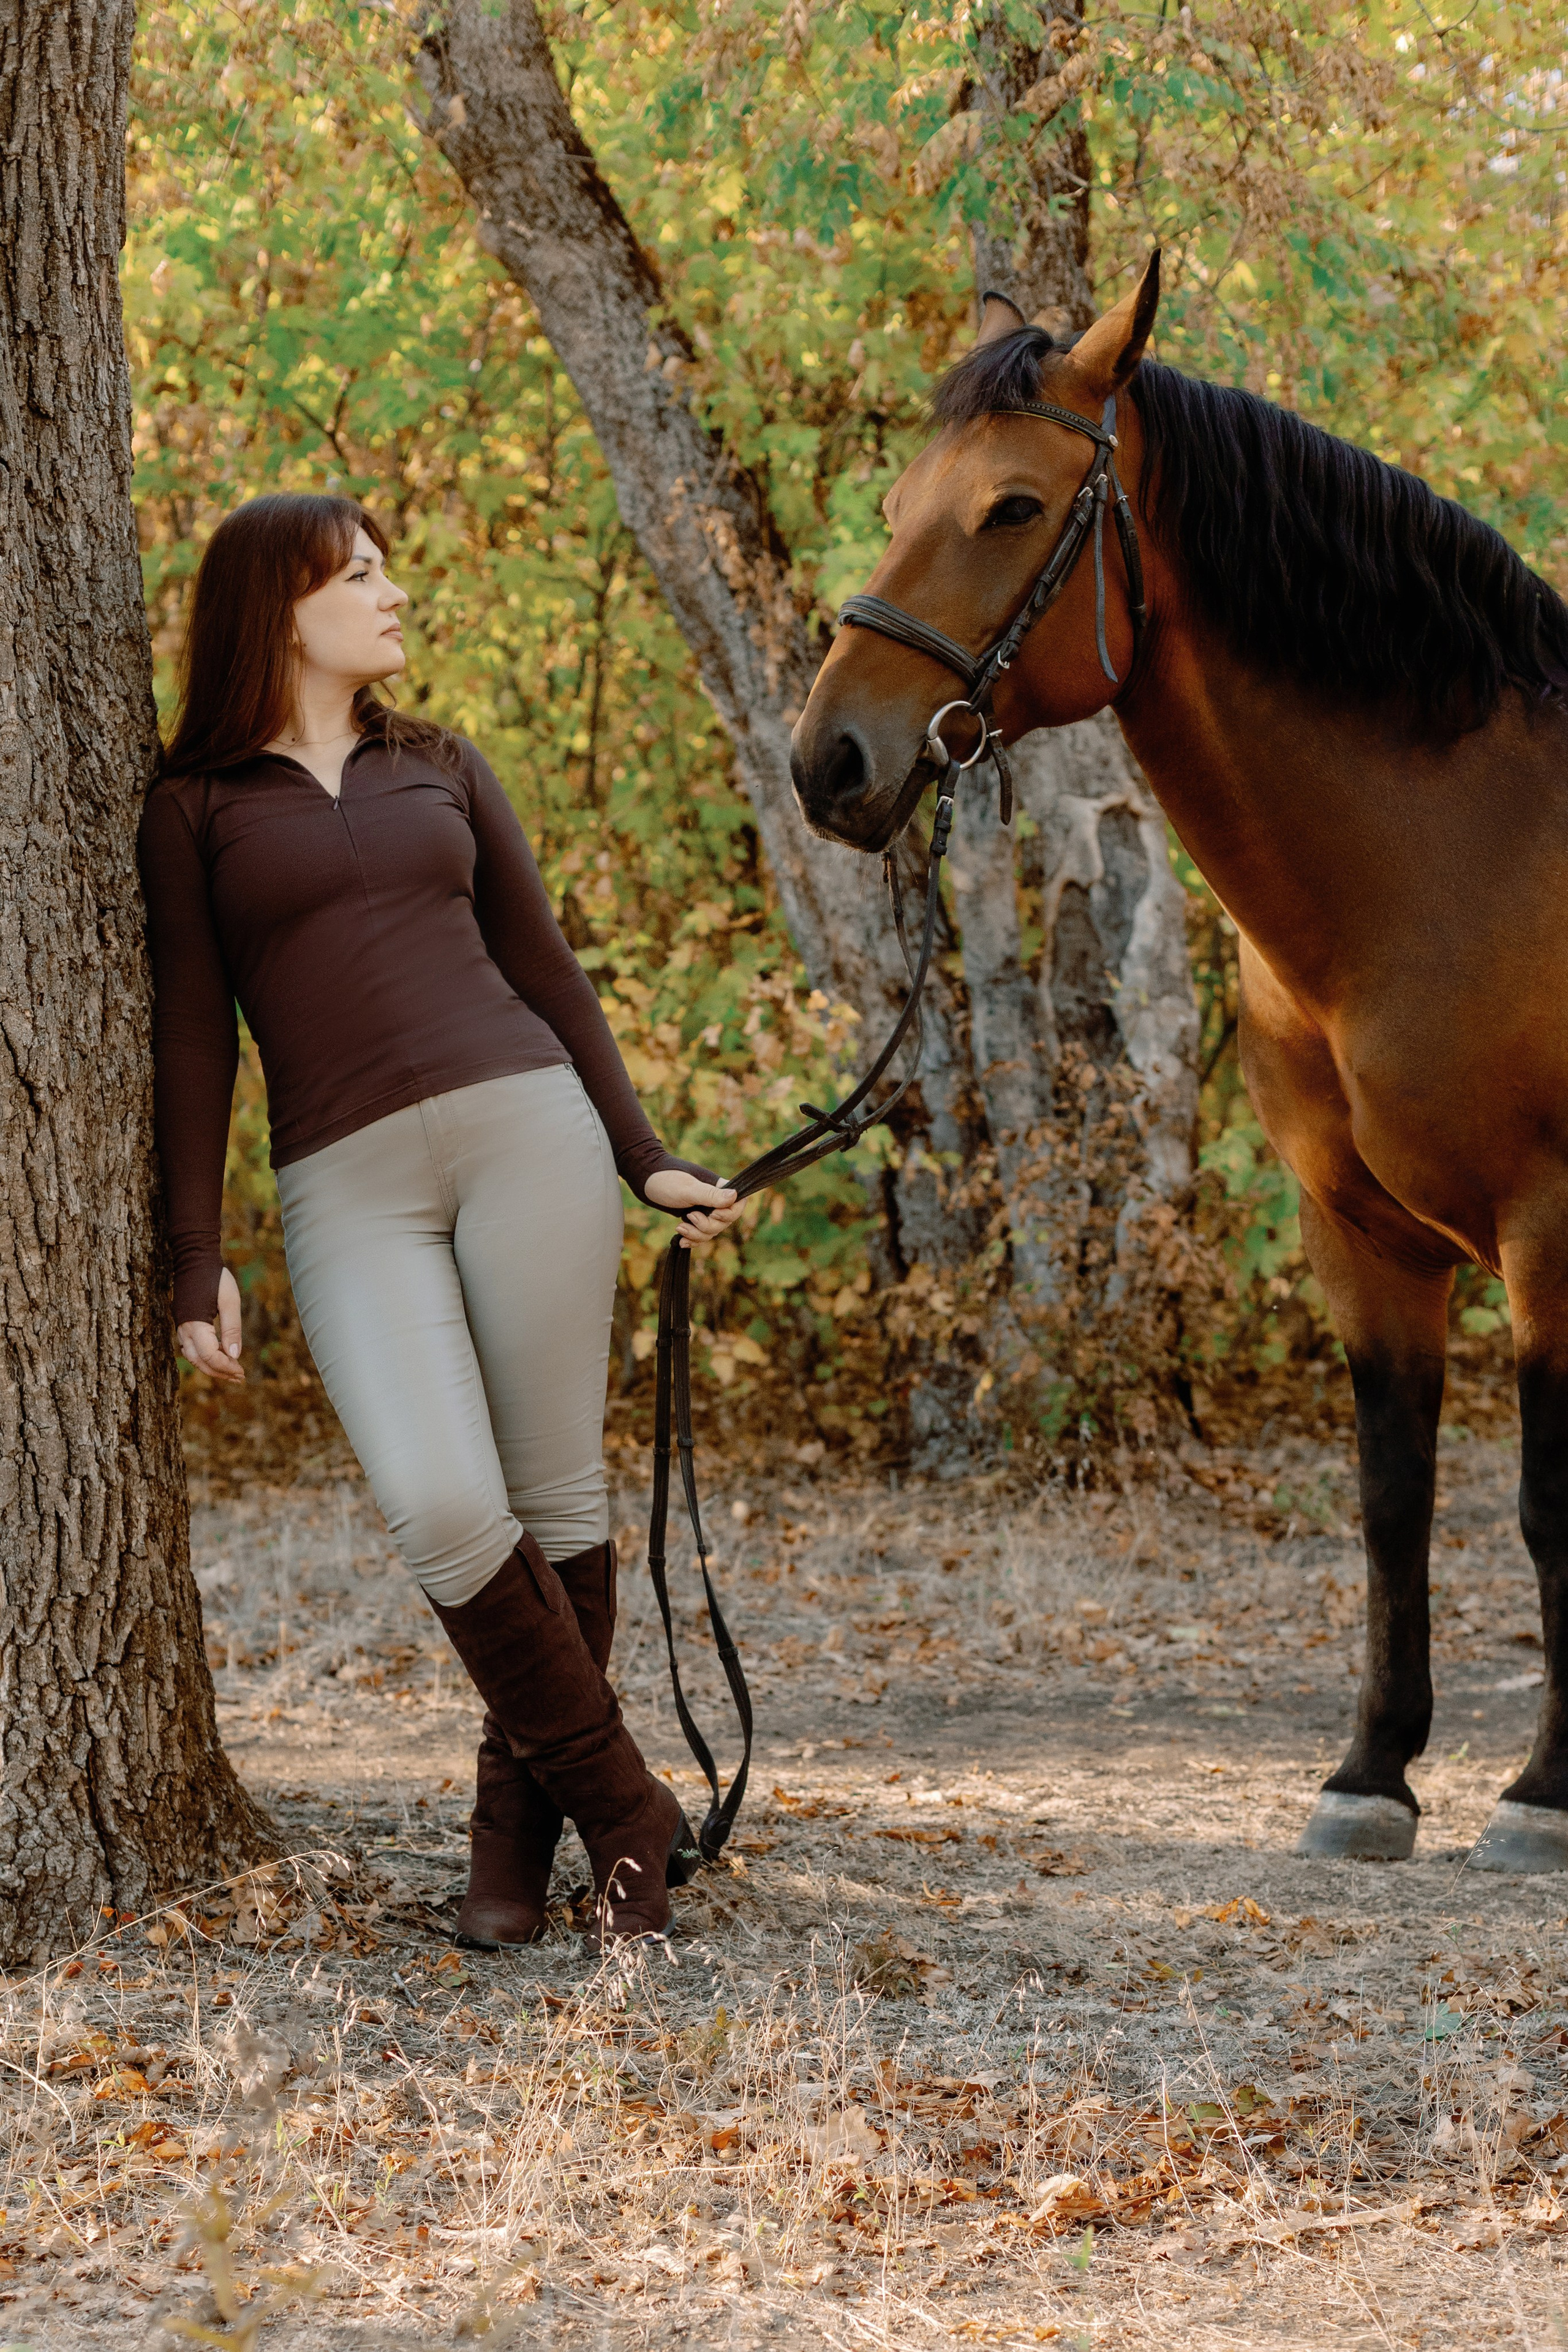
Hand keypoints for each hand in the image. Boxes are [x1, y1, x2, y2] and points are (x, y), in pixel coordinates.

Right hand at [176, 1266, 245, 1384]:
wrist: (194, 1260)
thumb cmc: (214, 1278)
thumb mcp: (230, 1301)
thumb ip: (232, 1329)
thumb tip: (235, 1355)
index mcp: (195, 1324)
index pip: (209, 1356)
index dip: (226, 1366)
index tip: (241, 1370)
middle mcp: (184, 1329)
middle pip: (199, 1362)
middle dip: (219, 1372)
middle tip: (239, 1377)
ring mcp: (181, 1327)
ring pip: (193, 1357)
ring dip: (212, 1367)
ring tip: (232, 1371)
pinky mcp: (183, 1324)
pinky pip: (191, 1348)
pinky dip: (205, 1357)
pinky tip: (221, 1356)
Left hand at [643, 1170, 741, 1250]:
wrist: (644, 1180)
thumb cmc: (665, 1179)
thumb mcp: (688, 1189)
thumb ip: (710, 1195)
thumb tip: (735, 1196)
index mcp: (719, 1187)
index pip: (738, 1205)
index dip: (729, 1215)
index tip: (714, 1214)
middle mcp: (714, 1199)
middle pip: (724, 1223)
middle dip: (707, 1226)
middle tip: (689, 1216)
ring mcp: (703, 1209)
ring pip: (711, 1231)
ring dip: (696, 1234)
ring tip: (679, 1227)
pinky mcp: (692, 1217)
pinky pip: (699, 1235)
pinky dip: (691, 1239)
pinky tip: (681, 1240)